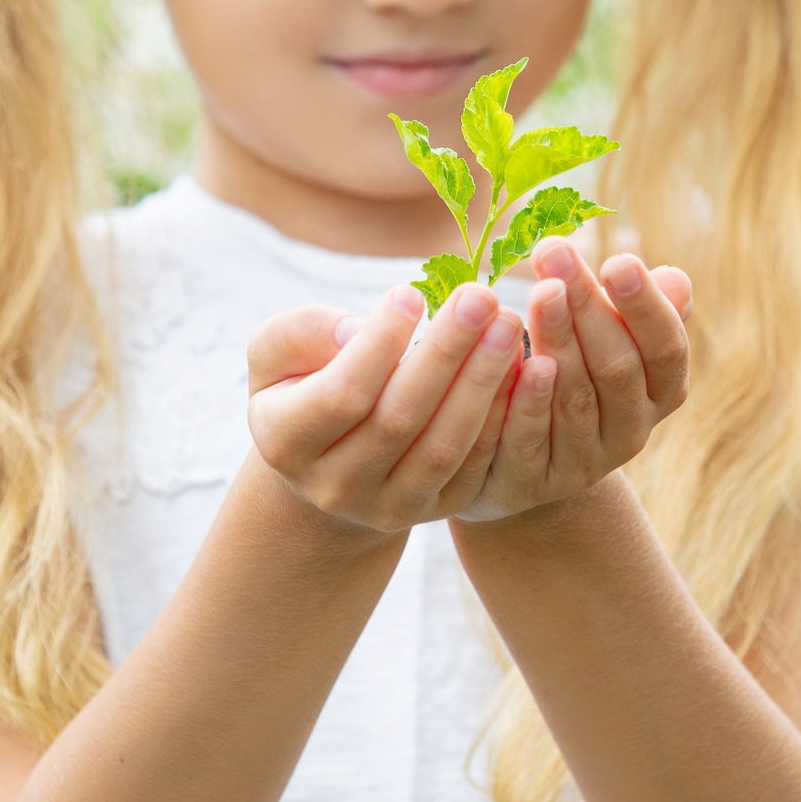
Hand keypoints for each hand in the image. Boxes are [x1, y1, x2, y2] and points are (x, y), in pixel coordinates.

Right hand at [247, 281, 526, 535]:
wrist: (329, 463)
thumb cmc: (305, 384)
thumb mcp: (277, 355)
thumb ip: (300, 333)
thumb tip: (358, 331)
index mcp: (287, 443)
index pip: (340, 394)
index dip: (379, 344)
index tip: (412, 291)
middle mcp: (335, 487)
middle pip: (399, 420)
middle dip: (446, 353)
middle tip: (481, 296)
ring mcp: (389, 507)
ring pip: (444, 447)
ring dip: (484, 382)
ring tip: (507, 323)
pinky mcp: (435, 510)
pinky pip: (475, 467)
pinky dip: (502, 418)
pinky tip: (522, 368)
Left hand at [453, 238, 693, 524]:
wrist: (523, 463)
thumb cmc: (574, 373)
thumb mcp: (609, 341)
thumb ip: (636, 312)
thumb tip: (675, 278)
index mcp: (660, 392)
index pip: (665, 349)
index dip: (645, 306)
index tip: (617, 260)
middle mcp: (630, 433)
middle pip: (617, 368)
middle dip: (587, 308)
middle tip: (556, 252)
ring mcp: (584, 464)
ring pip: (575, 400)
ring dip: (558, 341)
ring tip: (540, 291)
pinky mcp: (534, 483)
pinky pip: (530, 441)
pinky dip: (525, 400)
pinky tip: (513, 361)